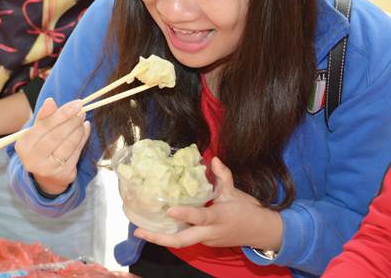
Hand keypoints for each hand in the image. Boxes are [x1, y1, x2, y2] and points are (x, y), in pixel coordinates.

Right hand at [14, 98, 89, 194]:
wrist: (47, 176)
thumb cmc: (42, 147)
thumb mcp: (38, 132)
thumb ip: (44, 117)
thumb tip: (50, 101)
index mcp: (24, 146)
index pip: (45, 125)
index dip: (63, 113)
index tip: (77, 103)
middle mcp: (33, 159)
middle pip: (57, 135)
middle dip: (72, 121)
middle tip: (81, 111)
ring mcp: (49, 169)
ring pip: (69, 145)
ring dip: (79, 129)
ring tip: (82, 119)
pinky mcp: (63, 174)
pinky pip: (77, 152)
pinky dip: (83, 138)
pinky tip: (84, 129)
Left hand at [134, 157, 283, 250]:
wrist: (262, 232)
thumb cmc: (247, 211)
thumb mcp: (235, 192)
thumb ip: (223, 175)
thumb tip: (213, 158)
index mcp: (218, 218)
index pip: (201, 217)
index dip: (185, 214)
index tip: (169, 210)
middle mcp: (209, 232)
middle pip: (182, 241)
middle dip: (159, 239)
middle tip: (139, 231)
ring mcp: (206, 239)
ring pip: (181, 242)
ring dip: (160, 238)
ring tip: (140, 230)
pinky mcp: (204, 242)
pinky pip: (186, 238)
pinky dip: (171, 234)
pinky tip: (157, 227)